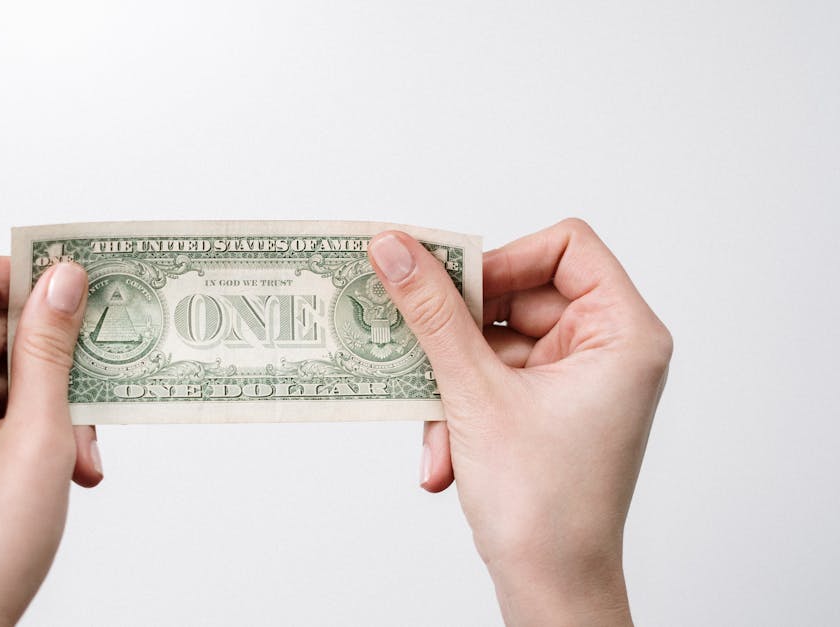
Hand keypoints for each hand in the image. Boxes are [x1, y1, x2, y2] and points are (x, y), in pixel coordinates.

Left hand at [0, 257, 101, 625]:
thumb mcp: (36, 437)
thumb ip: (51, 347)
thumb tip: (65, 280)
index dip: (32, 280)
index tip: (85, 292)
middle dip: (48, 367)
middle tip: (95, 399)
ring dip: (42, 406)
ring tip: (77, 454)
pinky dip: (17, 427)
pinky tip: (58, 464)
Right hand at [368, 219, 670, 625]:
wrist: (551, 590)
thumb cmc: (545, 507)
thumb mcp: (475, 394)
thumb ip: (432, 314)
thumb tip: (395, 248)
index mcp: (623, 334)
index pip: (567, 246)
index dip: (504, 258)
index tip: (449, 287)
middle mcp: (608, 350)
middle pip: (519, 294)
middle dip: (460, 336)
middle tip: (416, 347)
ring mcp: (578, 381)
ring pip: (495, 342)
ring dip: (452, 384)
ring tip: (438, 430)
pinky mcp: (548, 408)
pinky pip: (492, 378)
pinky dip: (461, 408)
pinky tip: (444, 456)